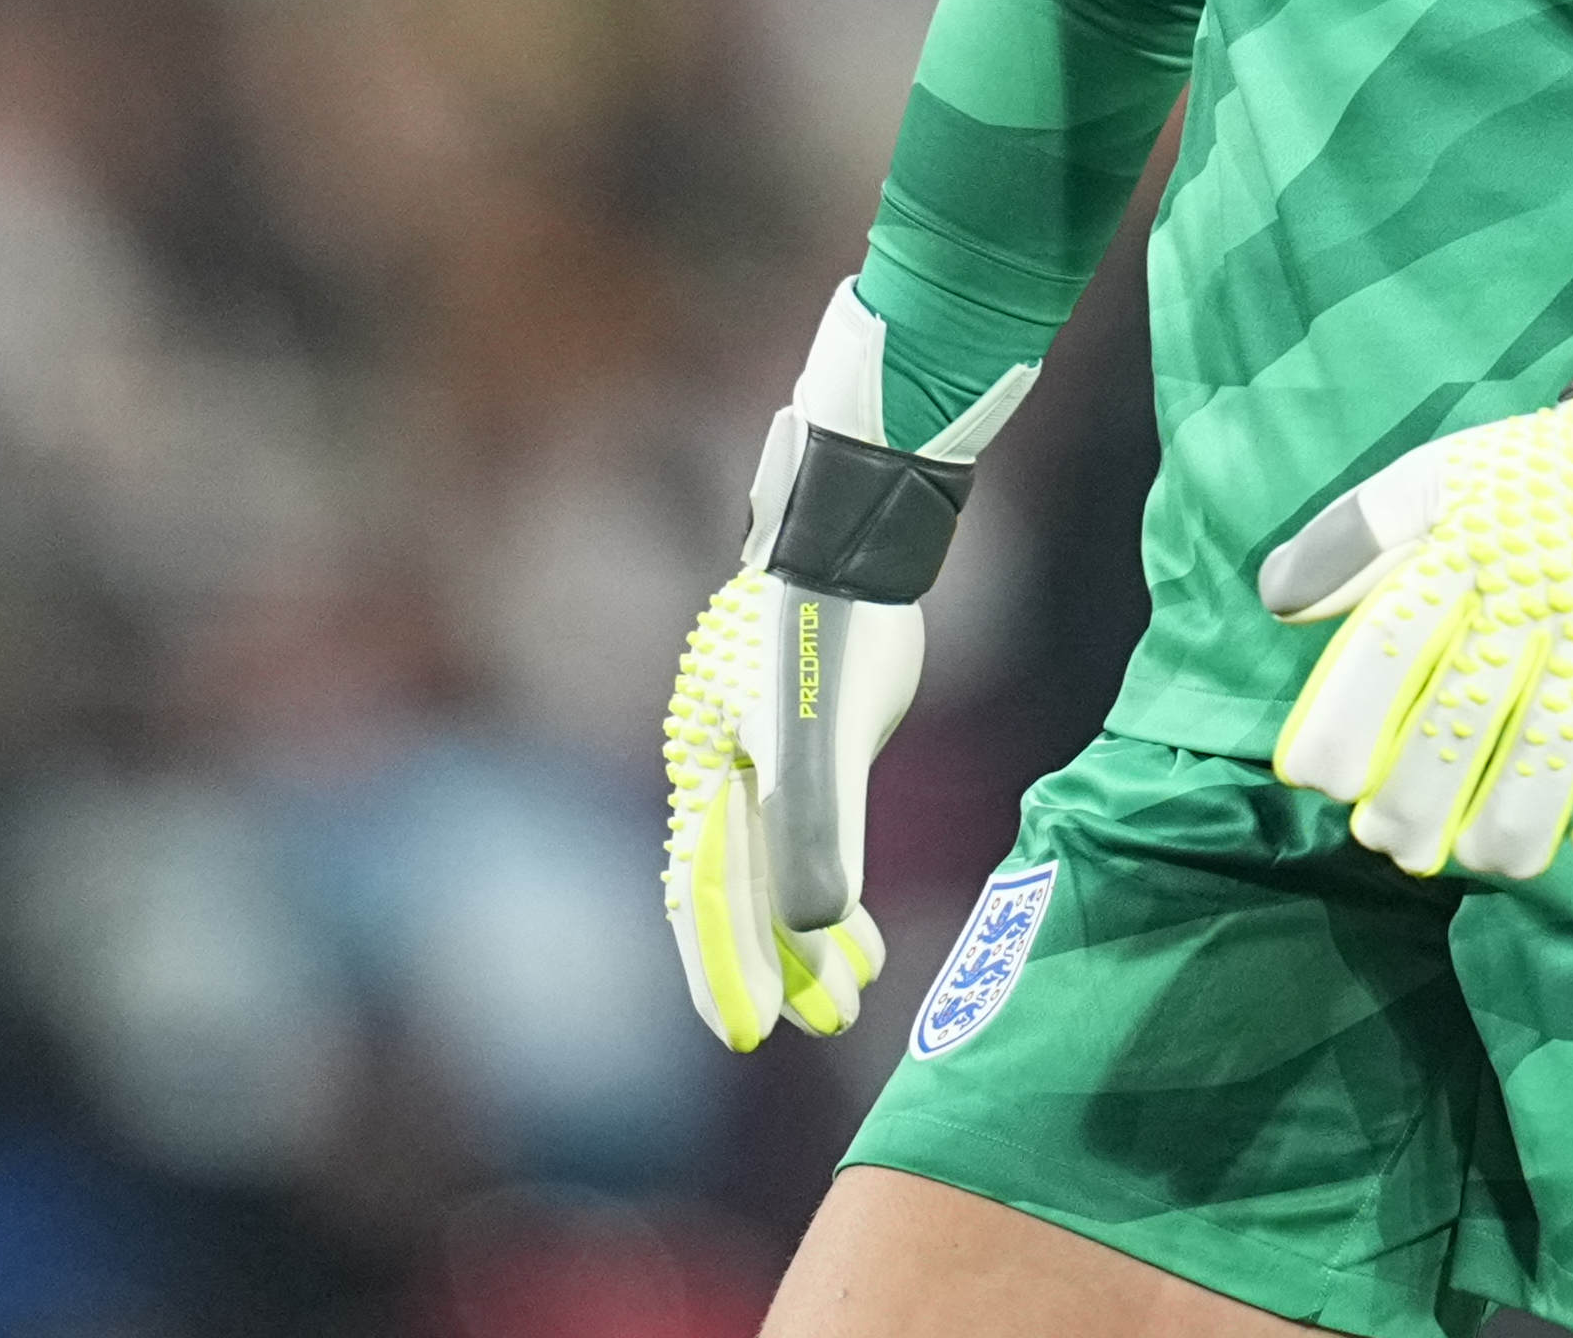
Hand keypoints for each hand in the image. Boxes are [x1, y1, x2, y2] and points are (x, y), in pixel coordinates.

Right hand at [658, 287, 1034, 1050]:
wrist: (854, 536)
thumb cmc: (830, 627)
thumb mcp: (822, 738)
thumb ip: (817, 831)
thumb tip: (815, 930)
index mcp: (709, 773)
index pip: (707, 893)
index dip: (725, 967)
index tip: (751, 1036)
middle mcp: (722, 769)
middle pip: (738, 890)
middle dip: (773, 965)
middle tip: (816, 1026)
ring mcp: (761, 753)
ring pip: (774, 866)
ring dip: (810, 935)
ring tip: (854, 995)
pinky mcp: (807, 737)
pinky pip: (806, 832)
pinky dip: (834, 885)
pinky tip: (864, 927)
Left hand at [1261, 392, 1572, 878]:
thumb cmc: (1520, 480)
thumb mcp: (1431, 480)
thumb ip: (1352, 538)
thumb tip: (1279, 600)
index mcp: (1461, 548)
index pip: (1389, 643)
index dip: (1345, 721)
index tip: (1317, 778)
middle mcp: (1531, 591)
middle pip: (1466, 714)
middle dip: (1417, 796)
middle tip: (1387, 839)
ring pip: (1555, 745)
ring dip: (1511, 823)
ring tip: (1481, 859)